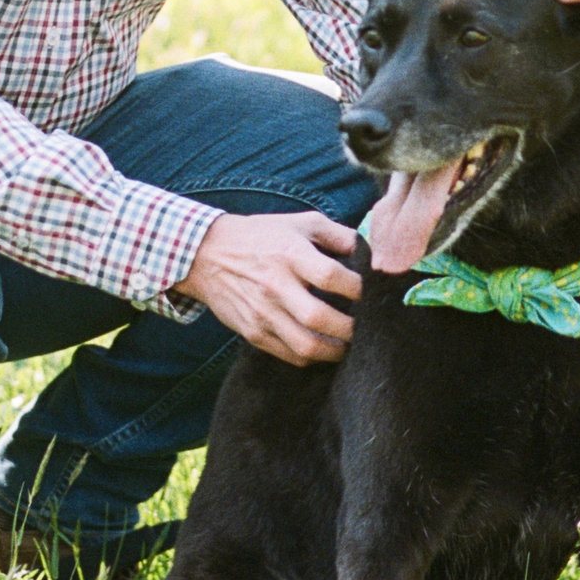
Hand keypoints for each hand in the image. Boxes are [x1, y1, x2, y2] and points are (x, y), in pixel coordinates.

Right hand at [178, 210, 359, 364]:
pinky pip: (289, 355)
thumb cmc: (262, 236)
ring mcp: (263, 313)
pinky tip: (324, 348)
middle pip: (320, 318)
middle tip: (367, 327)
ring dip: (335, 351)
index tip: (372, 293)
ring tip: (348, 344)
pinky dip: (312, 357)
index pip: (332, 276)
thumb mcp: (301, 222)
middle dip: (351, 328)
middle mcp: (276, 285)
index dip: (359, 288)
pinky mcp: (253, 332)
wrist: (207, 254)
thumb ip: (338, 235)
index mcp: (290, 253)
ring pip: (306, 346)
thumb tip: (371, 250)